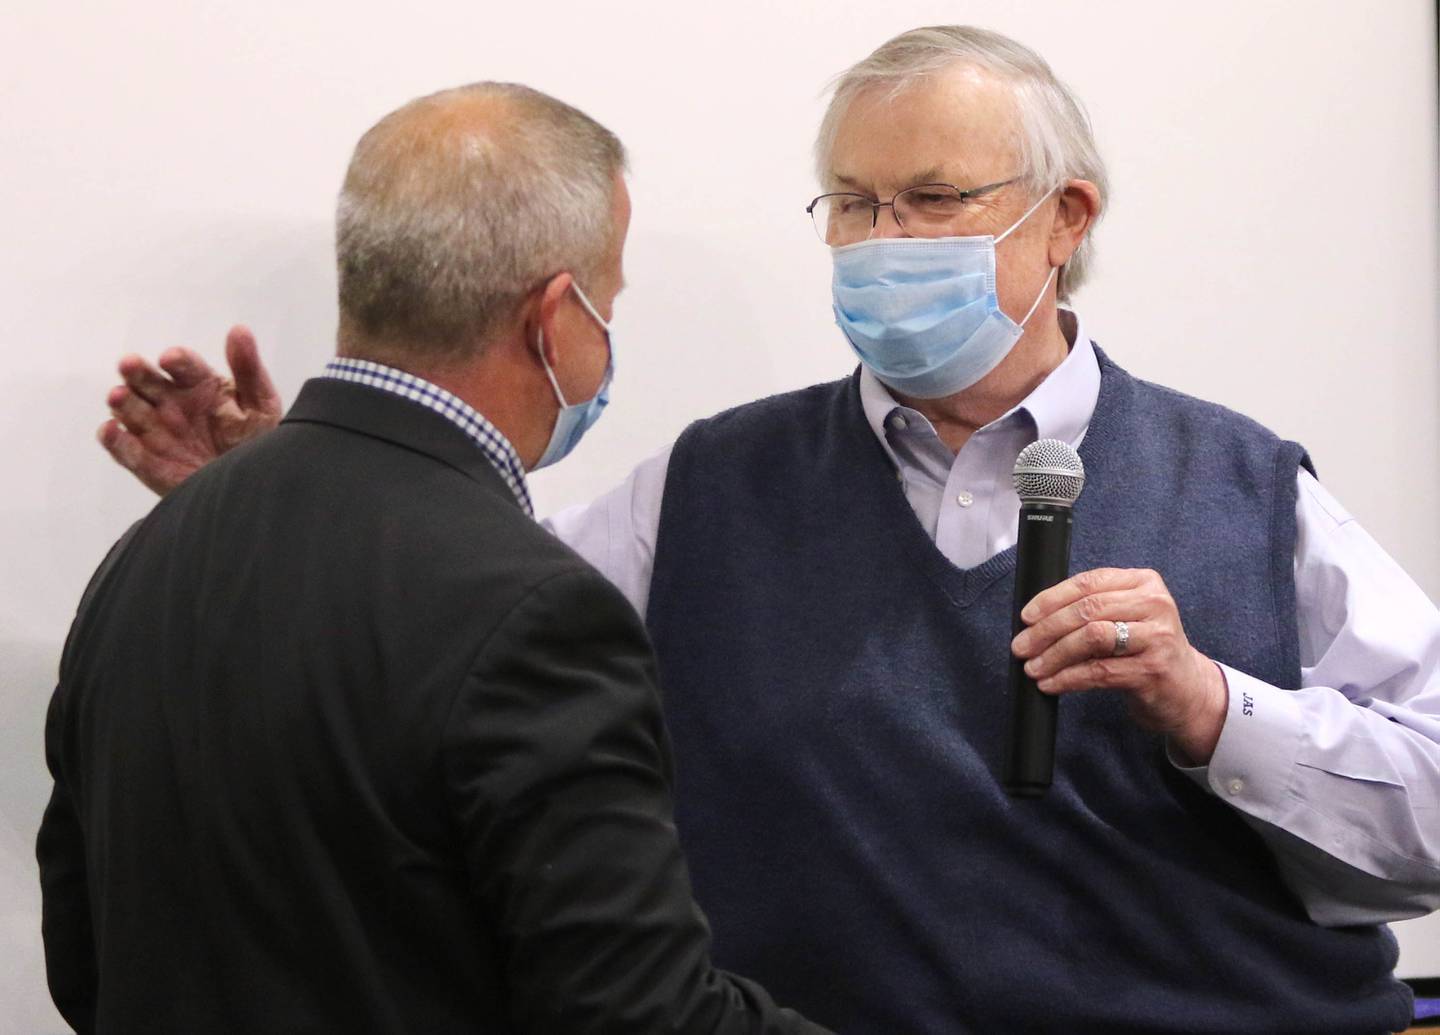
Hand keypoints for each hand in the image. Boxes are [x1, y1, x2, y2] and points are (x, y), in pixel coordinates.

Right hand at [99, 325, 283, 495]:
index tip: (171, 359)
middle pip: (148, 382)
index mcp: (199, 384)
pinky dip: (114, 440)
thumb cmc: (256, 440)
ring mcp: (156, 430)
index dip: (177, 361)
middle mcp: (172, 403)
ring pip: (131, 410)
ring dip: (123, 402)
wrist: (250, 484)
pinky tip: (111, 430)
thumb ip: (248, 369)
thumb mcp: (260, 404)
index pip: (184, 366)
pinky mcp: (146, 461)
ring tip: (119, 396)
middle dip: (137, 372)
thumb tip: (240, 330)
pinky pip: (125, 450)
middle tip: (129, 364)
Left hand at [1010, 567, 1228, 763]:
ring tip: (1033, 668)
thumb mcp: (1126, 617)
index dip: (1051, 599)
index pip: (1088, 583)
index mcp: (1144, 582)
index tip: (1026, 616)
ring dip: (1054, 655)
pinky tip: (1051, 684)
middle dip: (1046, 629)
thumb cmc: (1145, 649)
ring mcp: (1157, 637)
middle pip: (1087, 610)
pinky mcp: (1153, 669)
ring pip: (1092, 638)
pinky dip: (1068, 678)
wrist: (1187, 689)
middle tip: (1021, 647)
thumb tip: (1035, 618)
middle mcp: (1155, 604)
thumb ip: (1092, 608)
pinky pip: (1099, 671)